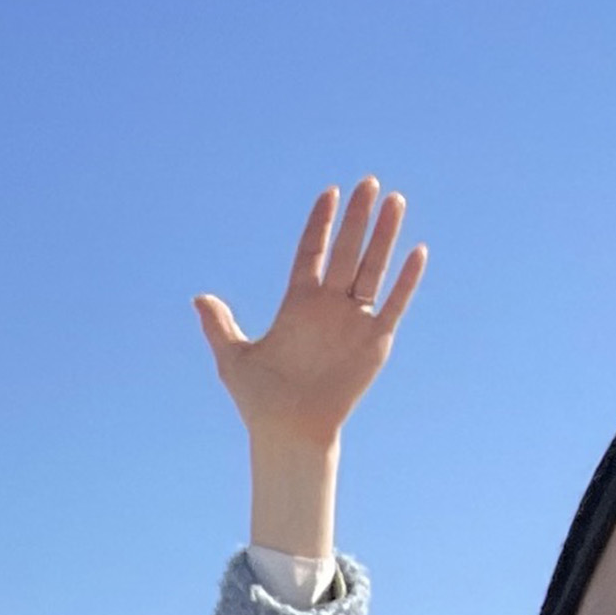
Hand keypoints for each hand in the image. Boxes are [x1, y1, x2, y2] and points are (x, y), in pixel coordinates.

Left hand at [195, 178, 422, 559]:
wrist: (288, 432)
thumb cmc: (260, 400)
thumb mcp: (233, 359)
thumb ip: (219, 327)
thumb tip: (199, 297)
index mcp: (297, 304)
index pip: (311, 252)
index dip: (320, 224)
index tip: (330, 193)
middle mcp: (328, 307)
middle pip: (346, 251)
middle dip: (357, 218)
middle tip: (368, 181)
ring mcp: (353, 321)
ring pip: (372, 268)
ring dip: (384, 236)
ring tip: (394, 200)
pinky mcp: (374, 341)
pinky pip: (393, 304)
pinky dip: (405, 280)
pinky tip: (416, 251)